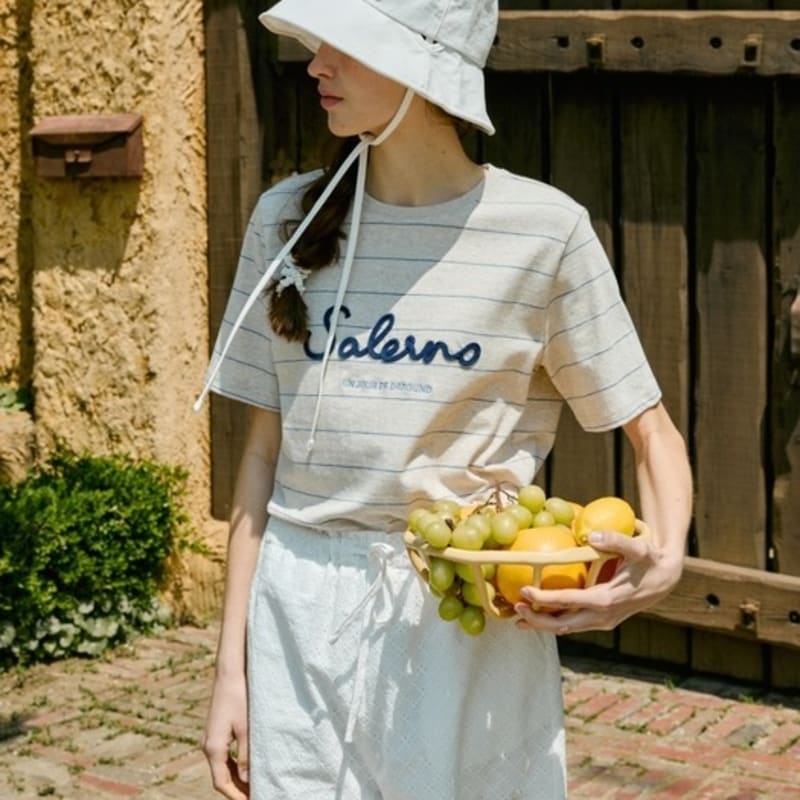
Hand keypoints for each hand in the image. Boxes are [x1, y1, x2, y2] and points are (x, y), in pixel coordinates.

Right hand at [202, 671, 249, 798]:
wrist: (230, 672)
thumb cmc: (240, 697)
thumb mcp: (247, 728)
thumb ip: (247, 755)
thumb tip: (248, 780)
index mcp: (214, 748)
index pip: (222, 783)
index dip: (235, 796)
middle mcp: (208, 746)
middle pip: (220, 777)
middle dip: (237, 790)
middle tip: (256, 795)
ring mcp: (211, 738)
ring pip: (222, 767)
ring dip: (235, 778)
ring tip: (254, 786)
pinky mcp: (216, 731)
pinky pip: (223, 755)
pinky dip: (234, 765)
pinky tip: (247, 767)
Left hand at [513, 529, 683, 635]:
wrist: (667, 577)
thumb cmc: (650, 559)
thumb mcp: (638, 547)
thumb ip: (616, 541)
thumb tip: (591, 534)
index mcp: (607, 600)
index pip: (568, 602)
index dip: (544, 599)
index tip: (524, 591)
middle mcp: (603, 616)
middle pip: (563, 624)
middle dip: (537, 620)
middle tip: (515, 610)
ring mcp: (603, 621)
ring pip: (568, 628)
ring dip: (543, 625)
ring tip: (519, 619)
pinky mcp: (603, 620)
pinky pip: (575, 624)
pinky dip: (556, 621)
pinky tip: (540, 615)